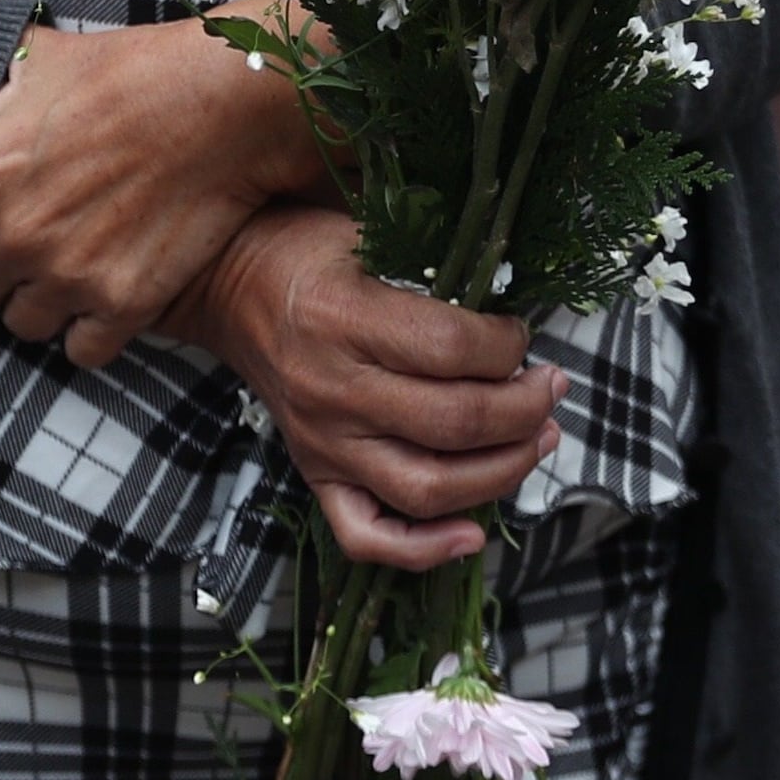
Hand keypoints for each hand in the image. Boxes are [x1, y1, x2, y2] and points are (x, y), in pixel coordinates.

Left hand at [0, 11, 334, 368]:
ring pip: (20, 325)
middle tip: (16, 254)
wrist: (218, 103)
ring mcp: (66, 275)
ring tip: (61, 277)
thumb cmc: (130, 71)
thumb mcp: (40, 59)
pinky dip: (88, 331)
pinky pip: (81, 350)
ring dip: (37, 304)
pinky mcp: (122, 304)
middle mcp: (11, 234)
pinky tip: (101, 301)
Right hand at [169, 204, 562, 568]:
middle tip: (551, 388)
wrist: (229, 285)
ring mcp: (322, 443)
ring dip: (502, 471)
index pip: (452, 349)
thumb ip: (436, 269)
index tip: (522, 335)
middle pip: (453, 423)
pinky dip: (424, 550)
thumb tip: (515, 315)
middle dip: (526, 410)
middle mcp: (331, 389)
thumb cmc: (307, 251)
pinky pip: (367, 538)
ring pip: (428, 489)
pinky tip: (473, 532)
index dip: (509, 346)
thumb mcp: (368, 230)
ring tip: (538, 439)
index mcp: (342, 317)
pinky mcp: (315, 476)